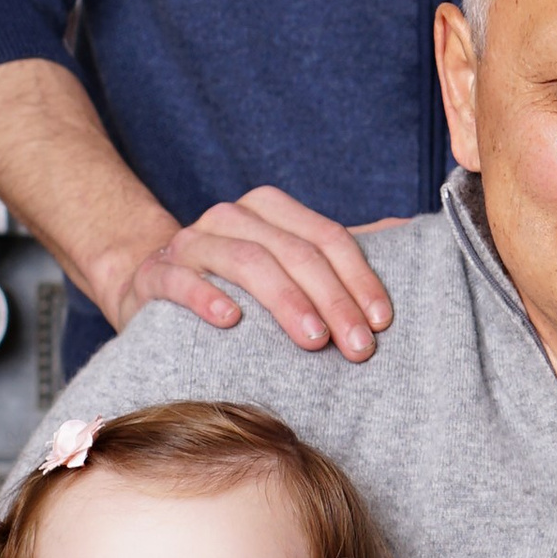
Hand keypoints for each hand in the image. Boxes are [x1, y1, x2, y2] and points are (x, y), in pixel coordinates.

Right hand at [101, 187, 393, 361]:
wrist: (151, 286)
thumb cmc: (234, 284)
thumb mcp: (287, 262)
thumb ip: (336, 251)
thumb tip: (405, 230)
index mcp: (270, 209)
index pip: (327, 237)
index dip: (359, 277)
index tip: (382, 322)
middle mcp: (230, 217)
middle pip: (293, 251)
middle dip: (333, 300)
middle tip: (358, 348)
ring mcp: (190, 242)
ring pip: (246, 260)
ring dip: (285, 300)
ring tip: (314, 340)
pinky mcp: (156, 274)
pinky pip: (181, 280)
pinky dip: (207, 296)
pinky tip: (233, 321)